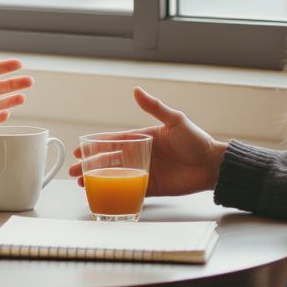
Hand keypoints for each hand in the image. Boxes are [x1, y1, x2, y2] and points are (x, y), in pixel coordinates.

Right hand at [68, 88, 227, 196]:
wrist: (213, 166)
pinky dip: (116, 194)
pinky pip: (130, 192)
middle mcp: (141, 155)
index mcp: (142, 138)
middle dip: (90, 165)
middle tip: (74, 170)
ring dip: (98, 180)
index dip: (95, 145)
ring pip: (115, 177)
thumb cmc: (196, 141)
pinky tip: (102, 196)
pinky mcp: (153, 188)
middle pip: (109, 161)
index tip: (78, 149)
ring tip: (82, 184)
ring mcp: (145, 172)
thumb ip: (155, 107)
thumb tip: (137, 90)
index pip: (113, 141)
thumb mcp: (175, 120)